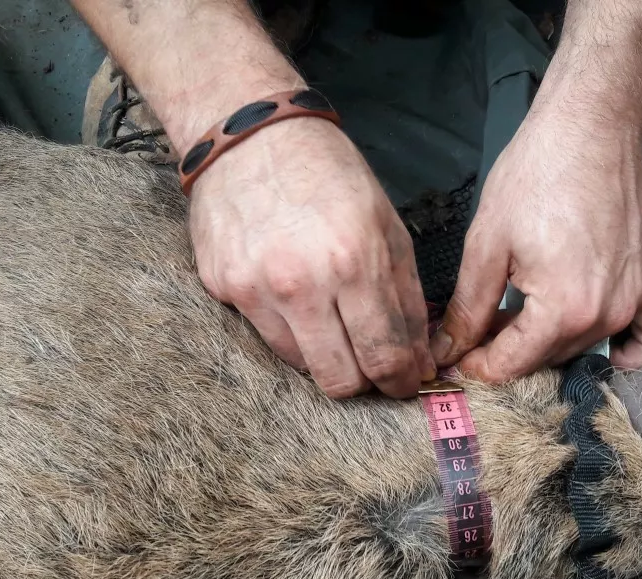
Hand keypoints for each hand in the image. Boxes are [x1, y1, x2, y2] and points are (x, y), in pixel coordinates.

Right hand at [188, 117, 435, 398]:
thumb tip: (417, 357)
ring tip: (333, 324)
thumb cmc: (327, 174)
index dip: (402, 380)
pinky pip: (266, 337)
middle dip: (365, 382)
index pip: (384, 355)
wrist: (248, 132)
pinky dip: (290, 331)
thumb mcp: (386, 224)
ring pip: (302, 366)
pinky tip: (296, 298)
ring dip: (326, 356)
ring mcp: (256, 289)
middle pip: (341, 379)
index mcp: (354, 262)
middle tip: (372, 367)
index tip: (406, 381)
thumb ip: (404, 295)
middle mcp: (302, 284)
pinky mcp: (224, 288)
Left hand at [430, 99, 641, 381]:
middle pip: (549, 360)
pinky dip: (630, 353)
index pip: (513, 364)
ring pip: (587, 348)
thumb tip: (447, 350)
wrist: (592, 127)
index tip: (457, 355)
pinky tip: (599, 342)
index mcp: (563, 310)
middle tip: (483, 324)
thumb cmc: (537, 175)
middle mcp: (607, 316)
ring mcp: (638, 301)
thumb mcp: (487, 243)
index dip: (477, 365)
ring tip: (522, 312)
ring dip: (552, 343)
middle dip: (511, 350)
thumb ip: (469, 307)